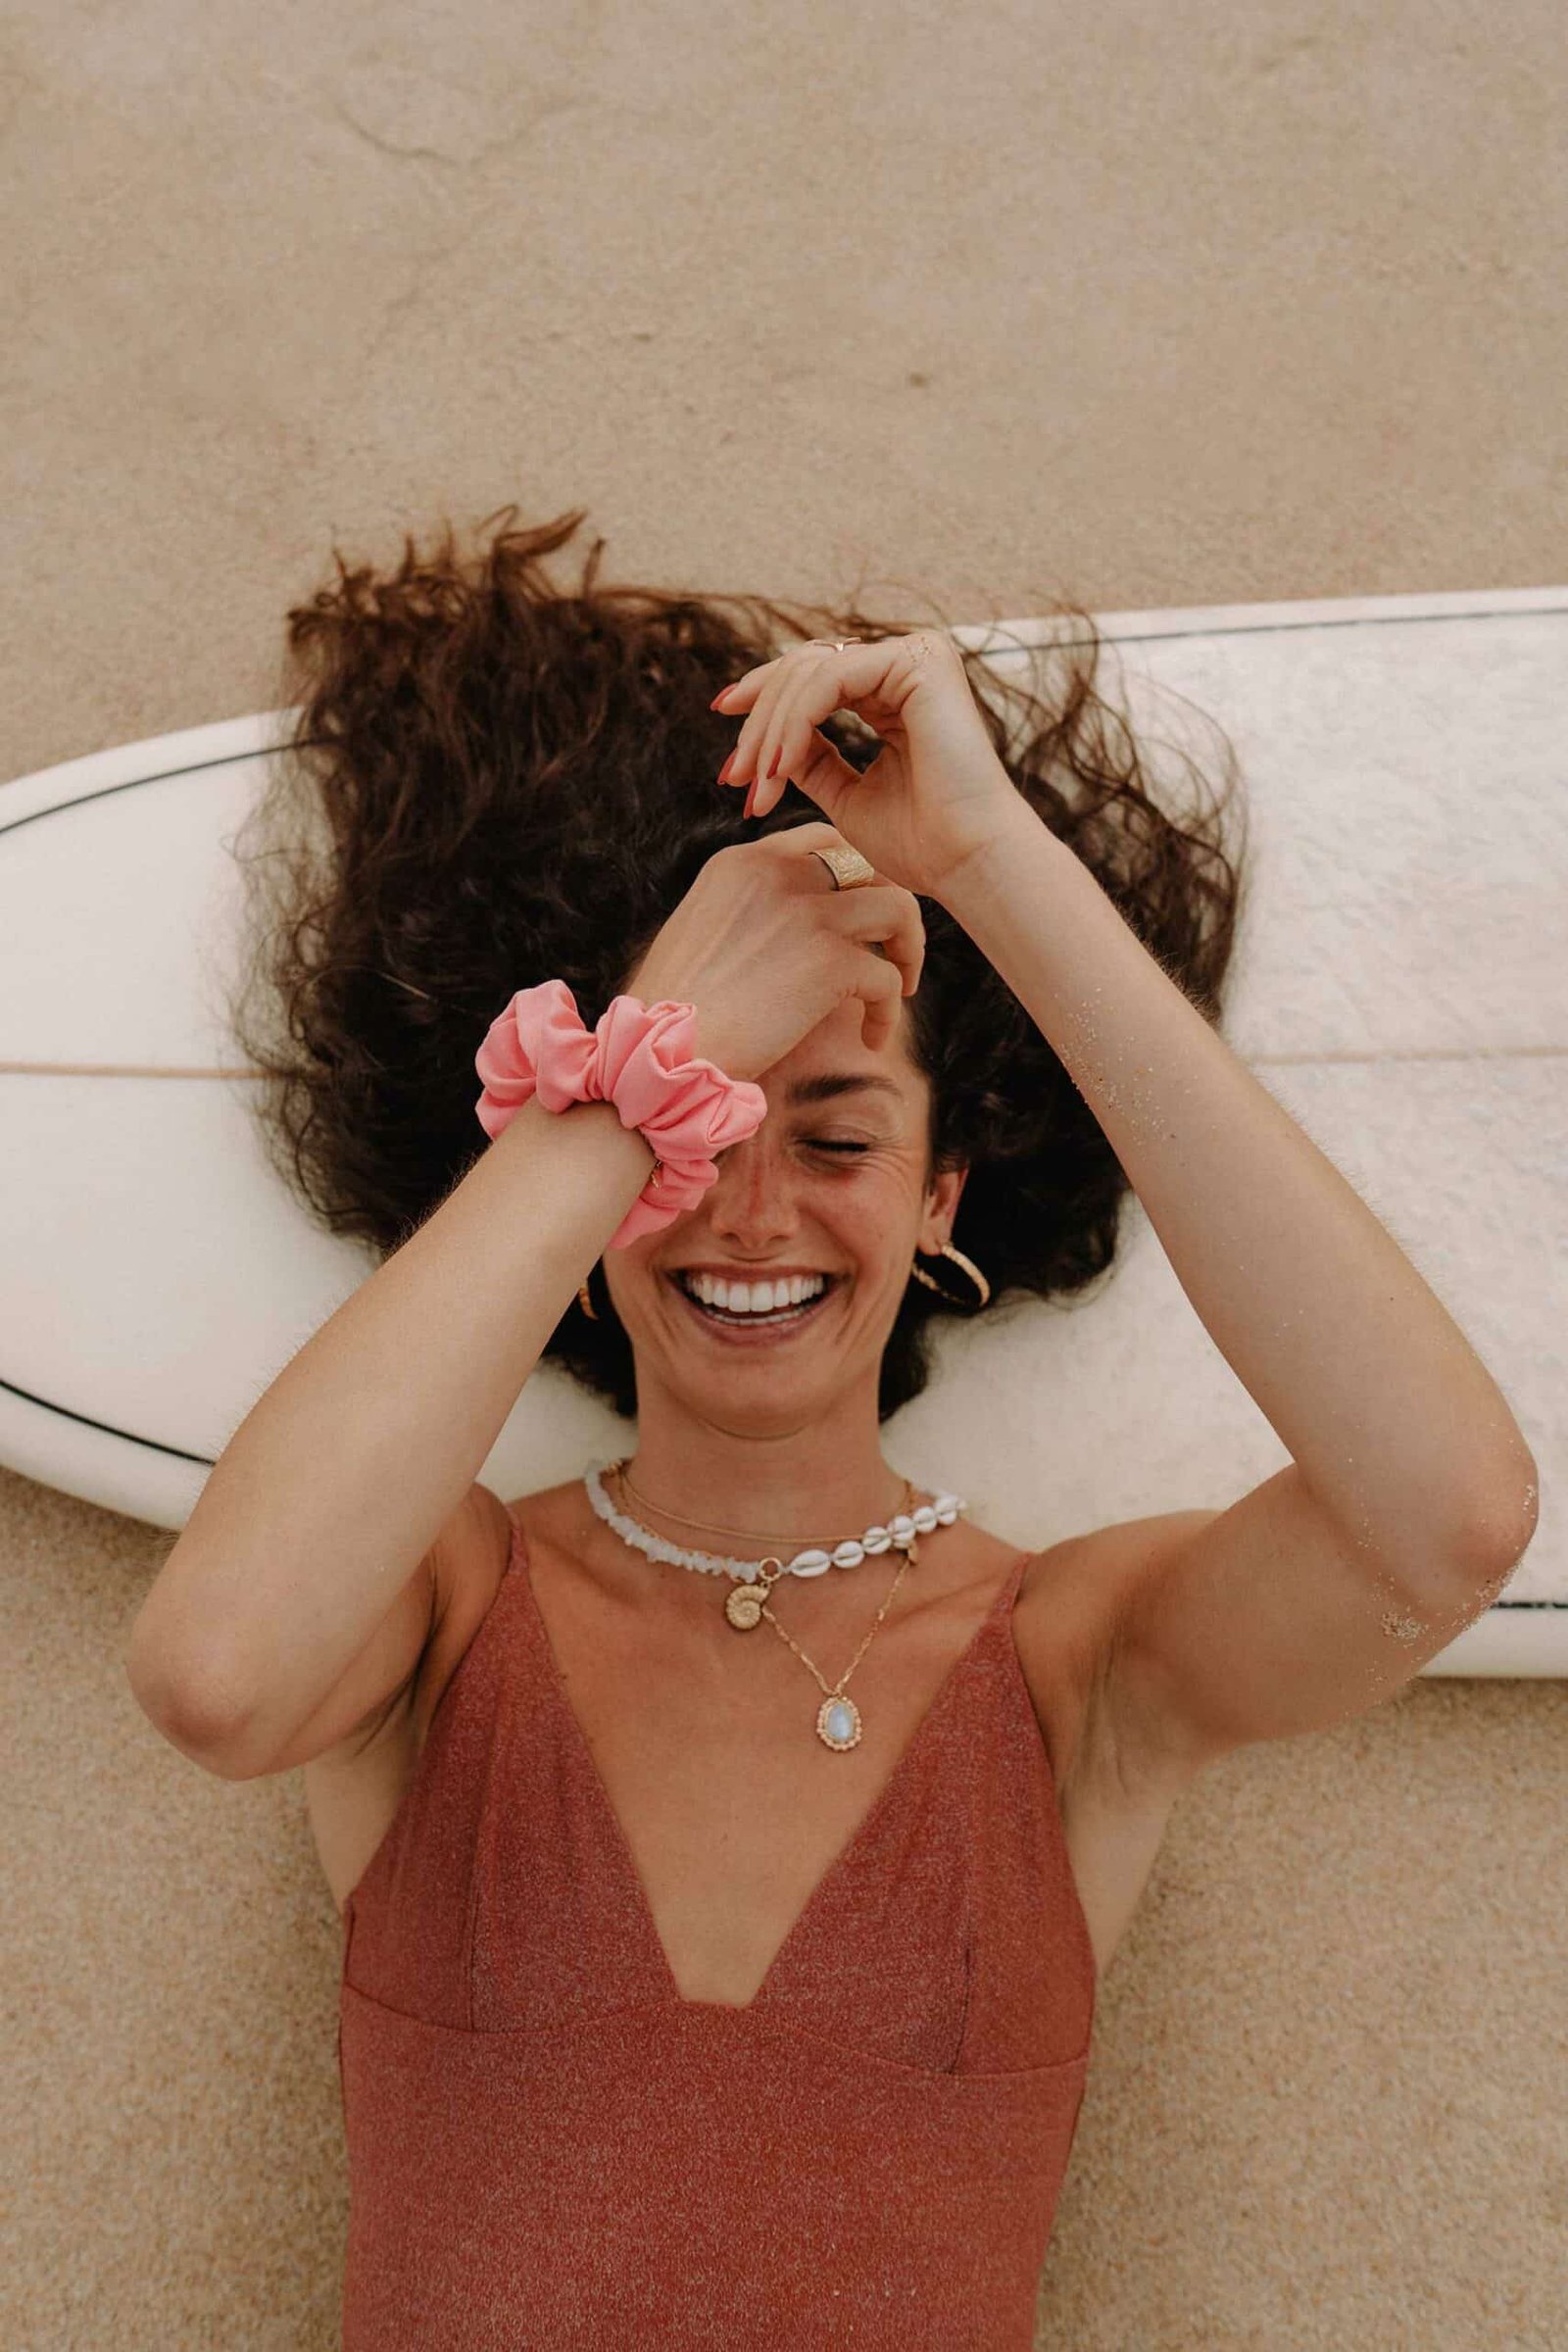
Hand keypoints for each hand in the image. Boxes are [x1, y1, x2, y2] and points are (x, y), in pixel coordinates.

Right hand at [623, 821, 926, 1077]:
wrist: (660, 1053)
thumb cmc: (671, 1013)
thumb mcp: (701, 933)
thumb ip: (748, 912)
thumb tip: (791, 934)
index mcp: (741, 861)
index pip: (821, 841)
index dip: (852, 874)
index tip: (857, 915)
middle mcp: (776, 873)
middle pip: (868, 866)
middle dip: (887, 907)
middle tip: (892, 951)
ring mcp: (806, 912)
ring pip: (897, 909)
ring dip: (907, 950)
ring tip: (900, 989)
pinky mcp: (830, 961)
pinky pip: (887, 977)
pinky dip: (887, 1012)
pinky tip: (871, 1039)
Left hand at [711, 630, 1032, 898]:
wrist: (970, 864)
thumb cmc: (922, 845)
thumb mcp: (846, 797)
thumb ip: (810, 761)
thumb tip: (765, 743)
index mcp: (897, 692)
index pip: (814, 680)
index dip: (763, 708)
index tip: (731, 759)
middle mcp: (908, 665)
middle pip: (804, 669)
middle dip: (758, 723)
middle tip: (734, 776)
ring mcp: (916, 657)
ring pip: (810, 672)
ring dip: (771, 730)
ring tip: (756, 784)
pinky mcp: (919, 661)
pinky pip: (829, 681)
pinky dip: (795, 723)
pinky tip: (780, 766)